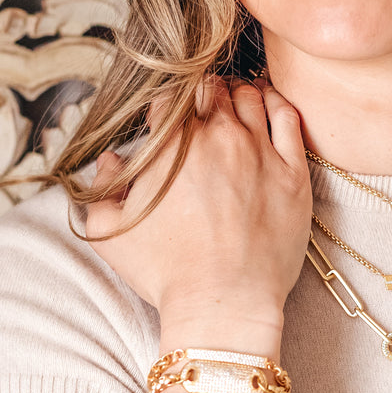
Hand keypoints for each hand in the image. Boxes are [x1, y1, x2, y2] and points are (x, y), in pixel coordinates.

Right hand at [86, 78, 311, 354]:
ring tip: (234, 107)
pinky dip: (276, 104)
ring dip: (238, 95)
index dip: (168, 105)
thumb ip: (99, 191)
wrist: (224, 304)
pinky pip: (288, 118)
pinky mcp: (292, 171)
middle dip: (203, 94)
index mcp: (171, 146)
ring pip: (250, 96)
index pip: (170, 96)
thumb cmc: (167, 274)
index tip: (171, 120)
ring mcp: (259, 151)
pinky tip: (269, 108)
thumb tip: (108, 162)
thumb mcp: (111, 235)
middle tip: (204, 111)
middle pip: (211, 88)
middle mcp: (217, 138)